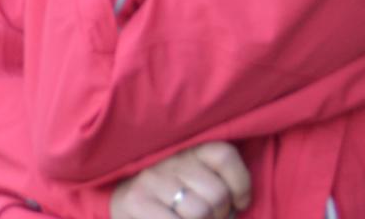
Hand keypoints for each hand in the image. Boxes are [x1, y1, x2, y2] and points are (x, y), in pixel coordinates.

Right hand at [110, 142, 250, 218]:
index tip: (239, 203)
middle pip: (217, 193)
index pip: (224, 155)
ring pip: (200, 212)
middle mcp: (169, 161)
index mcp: (189, 152)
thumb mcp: (196, 185)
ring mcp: (151, 179)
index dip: (241, 185)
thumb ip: (218, 188)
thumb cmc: (170, 202)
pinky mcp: (136, 200)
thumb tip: (239, 206)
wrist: (123, 207)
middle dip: (220, 217)